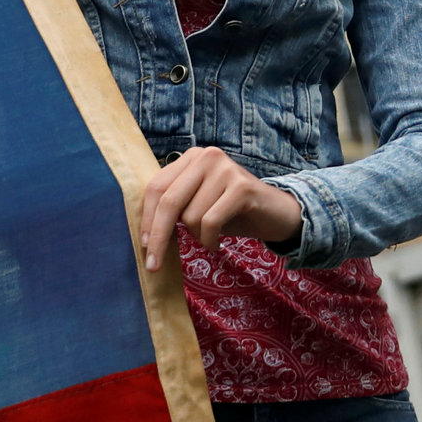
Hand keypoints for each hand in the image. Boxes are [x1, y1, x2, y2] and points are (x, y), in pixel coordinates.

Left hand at [140, 147, 300, 271]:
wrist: (278, 213)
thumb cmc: (232, 212)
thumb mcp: (198, 204)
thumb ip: (175, 205)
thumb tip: (143, 231)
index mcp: (191, 157)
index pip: (156, 187)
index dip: (147, 219)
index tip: (144, 246)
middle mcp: (207, 156)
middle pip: (168, 202)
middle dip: (159, 237)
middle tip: (153, 265)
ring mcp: (225, 169)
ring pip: (191, 216)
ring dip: (198, 237)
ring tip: (211, 237)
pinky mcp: (242, 187)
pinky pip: (211, 222)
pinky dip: (210, 240)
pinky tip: (217, 243)